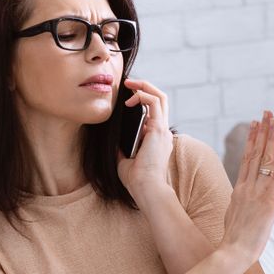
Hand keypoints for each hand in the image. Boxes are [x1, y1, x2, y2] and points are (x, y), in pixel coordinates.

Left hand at [116, 77, 173, 202]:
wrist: (147, 189)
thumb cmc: (137, 180)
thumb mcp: (124, 160)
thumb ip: (121, 149)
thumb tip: (110, 140)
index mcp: (157, 139)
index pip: (154, 113)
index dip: (142, 102)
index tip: (126, 100)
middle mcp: (162, 132)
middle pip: (160, 100)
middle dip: (145, 88)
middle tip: (129, 84)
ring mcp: (163, 129)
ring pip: (160, 97)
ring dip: (144, 86)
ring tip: (129, 84)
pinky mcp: (158, 128)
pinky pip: (154, 102)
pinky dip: (143, 94)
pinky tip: (130, 98)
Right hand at [218, 111, 273, 267]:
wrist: (232, 252)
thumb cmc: (233, 241)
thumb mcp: (233, 216)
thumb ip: (239, 203)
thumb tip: (241, 199)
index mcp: (239, 190)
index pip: (246, 159)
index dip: (251, 140)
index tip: (255, 125)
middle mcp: (247, 186)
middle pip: (255, 152)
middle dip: (261, 131)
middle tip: (266, 113)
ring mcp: (257, 192)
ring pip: (265, 158)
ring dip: (271, 137)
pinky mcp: (269, 201)